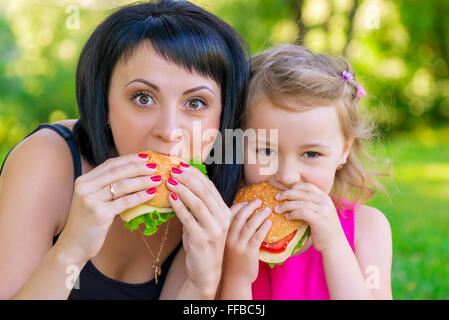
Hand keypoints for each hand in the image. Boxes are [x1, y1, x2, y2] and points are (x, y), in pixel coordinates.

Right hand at [56, 153, 160, 263]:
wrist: (73, 246)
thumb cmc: (88, 224)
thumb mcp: (93, 200)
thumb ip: (106, 187)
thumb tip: (134, 175)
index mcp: (84, 181)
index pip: (110, 164)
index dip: (129, 159)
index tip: (145, 157)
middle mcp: (85, 187)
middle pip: (117, 172)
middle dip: (138, 167)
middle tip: (155, 165)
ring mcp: (90, 200)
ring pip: (122, 185)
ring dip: (142, 181)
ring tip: (157, 179)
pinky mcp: (98, 213)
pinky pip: (124, 202)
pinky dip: (140, 196)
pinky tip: (151, 193)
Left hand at [166, 162, 231, 296]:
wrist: (207, 271)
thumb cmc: (202, 243)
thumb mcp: (203, 221)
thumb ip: (198, 205)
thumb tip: (181, 184)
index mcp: (225, 211)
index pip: (210, 187)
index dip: (196, 174)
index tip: (182, 165)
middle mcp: (223, 218)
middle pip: (205, 192)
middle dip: (188, 178)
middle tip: (174, 169)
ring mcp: (214, 229)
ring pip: (198, 203)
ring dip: (183, 189)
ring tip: (169, 180)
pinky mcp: (203, 240)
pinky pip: (189, 219)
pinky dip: (179, 207)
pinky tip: (170, 198)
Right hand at [224, 200, 271, 284]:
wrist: (234, 280)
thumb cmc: (231, 260)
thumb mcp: (226, 244)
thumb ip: (230, 232)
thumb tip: (239, 217)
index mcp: (222, 234)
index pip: (229, 215)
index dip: (239, 206)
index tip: (247, 202)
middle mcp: (228, 238)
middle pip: (240, 217)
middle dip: (250, 207)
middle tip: (259, 201)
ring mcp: (239, 245)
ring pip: (250, 225)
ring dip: (260, 215)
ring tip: (267, 209)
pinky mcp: (249, 252)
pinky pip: (258, 236)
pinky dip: (264, 227)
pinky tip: (269, 222)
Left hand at [274, 182, 346, 253]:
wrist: (335, 245)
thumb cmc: (325, 230)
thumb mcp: (321, 213)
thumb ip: (311, 205)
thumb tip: (292, 199)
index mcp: (325, 197)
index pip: (308, 186)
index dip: (294, 187)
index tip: (284, 191)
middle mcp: (325, 201)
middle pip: (302, 193)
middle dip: (287, 194)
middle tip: (276, 198)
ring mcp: (323, 210)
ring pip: (300, 203)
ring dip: (286, 205)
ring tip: (277, 209)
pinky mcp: (319, 220)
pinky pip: (301, 213)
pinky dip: (292, 214)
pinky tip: (287, 217)